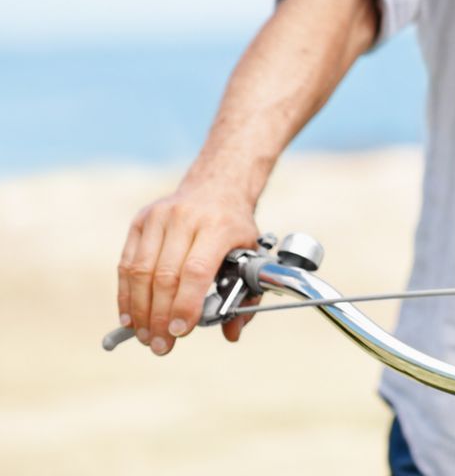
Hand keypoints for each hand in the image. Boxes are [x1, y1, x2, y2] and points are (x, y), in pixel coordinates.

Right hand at [117, 179, 258, 355]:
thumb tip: (233, 333)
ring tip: (145, 337)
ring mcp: (159, 217)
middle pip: (165, 276)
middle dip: (160, 317)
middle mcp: (186, 218)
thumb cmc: (234, 227)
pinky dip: (125, 295)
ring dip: (140, 310)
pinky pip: (126, 264)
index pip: (196, 271)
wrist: (217, 186)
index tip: (180, 332)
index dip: (185, 305)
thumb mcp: (252, 253)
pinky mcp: (140, 221)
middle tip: (161, 346)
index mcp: (219, 225)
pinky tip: (130, 317)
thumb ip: (248, 294)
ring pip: (140, 272)